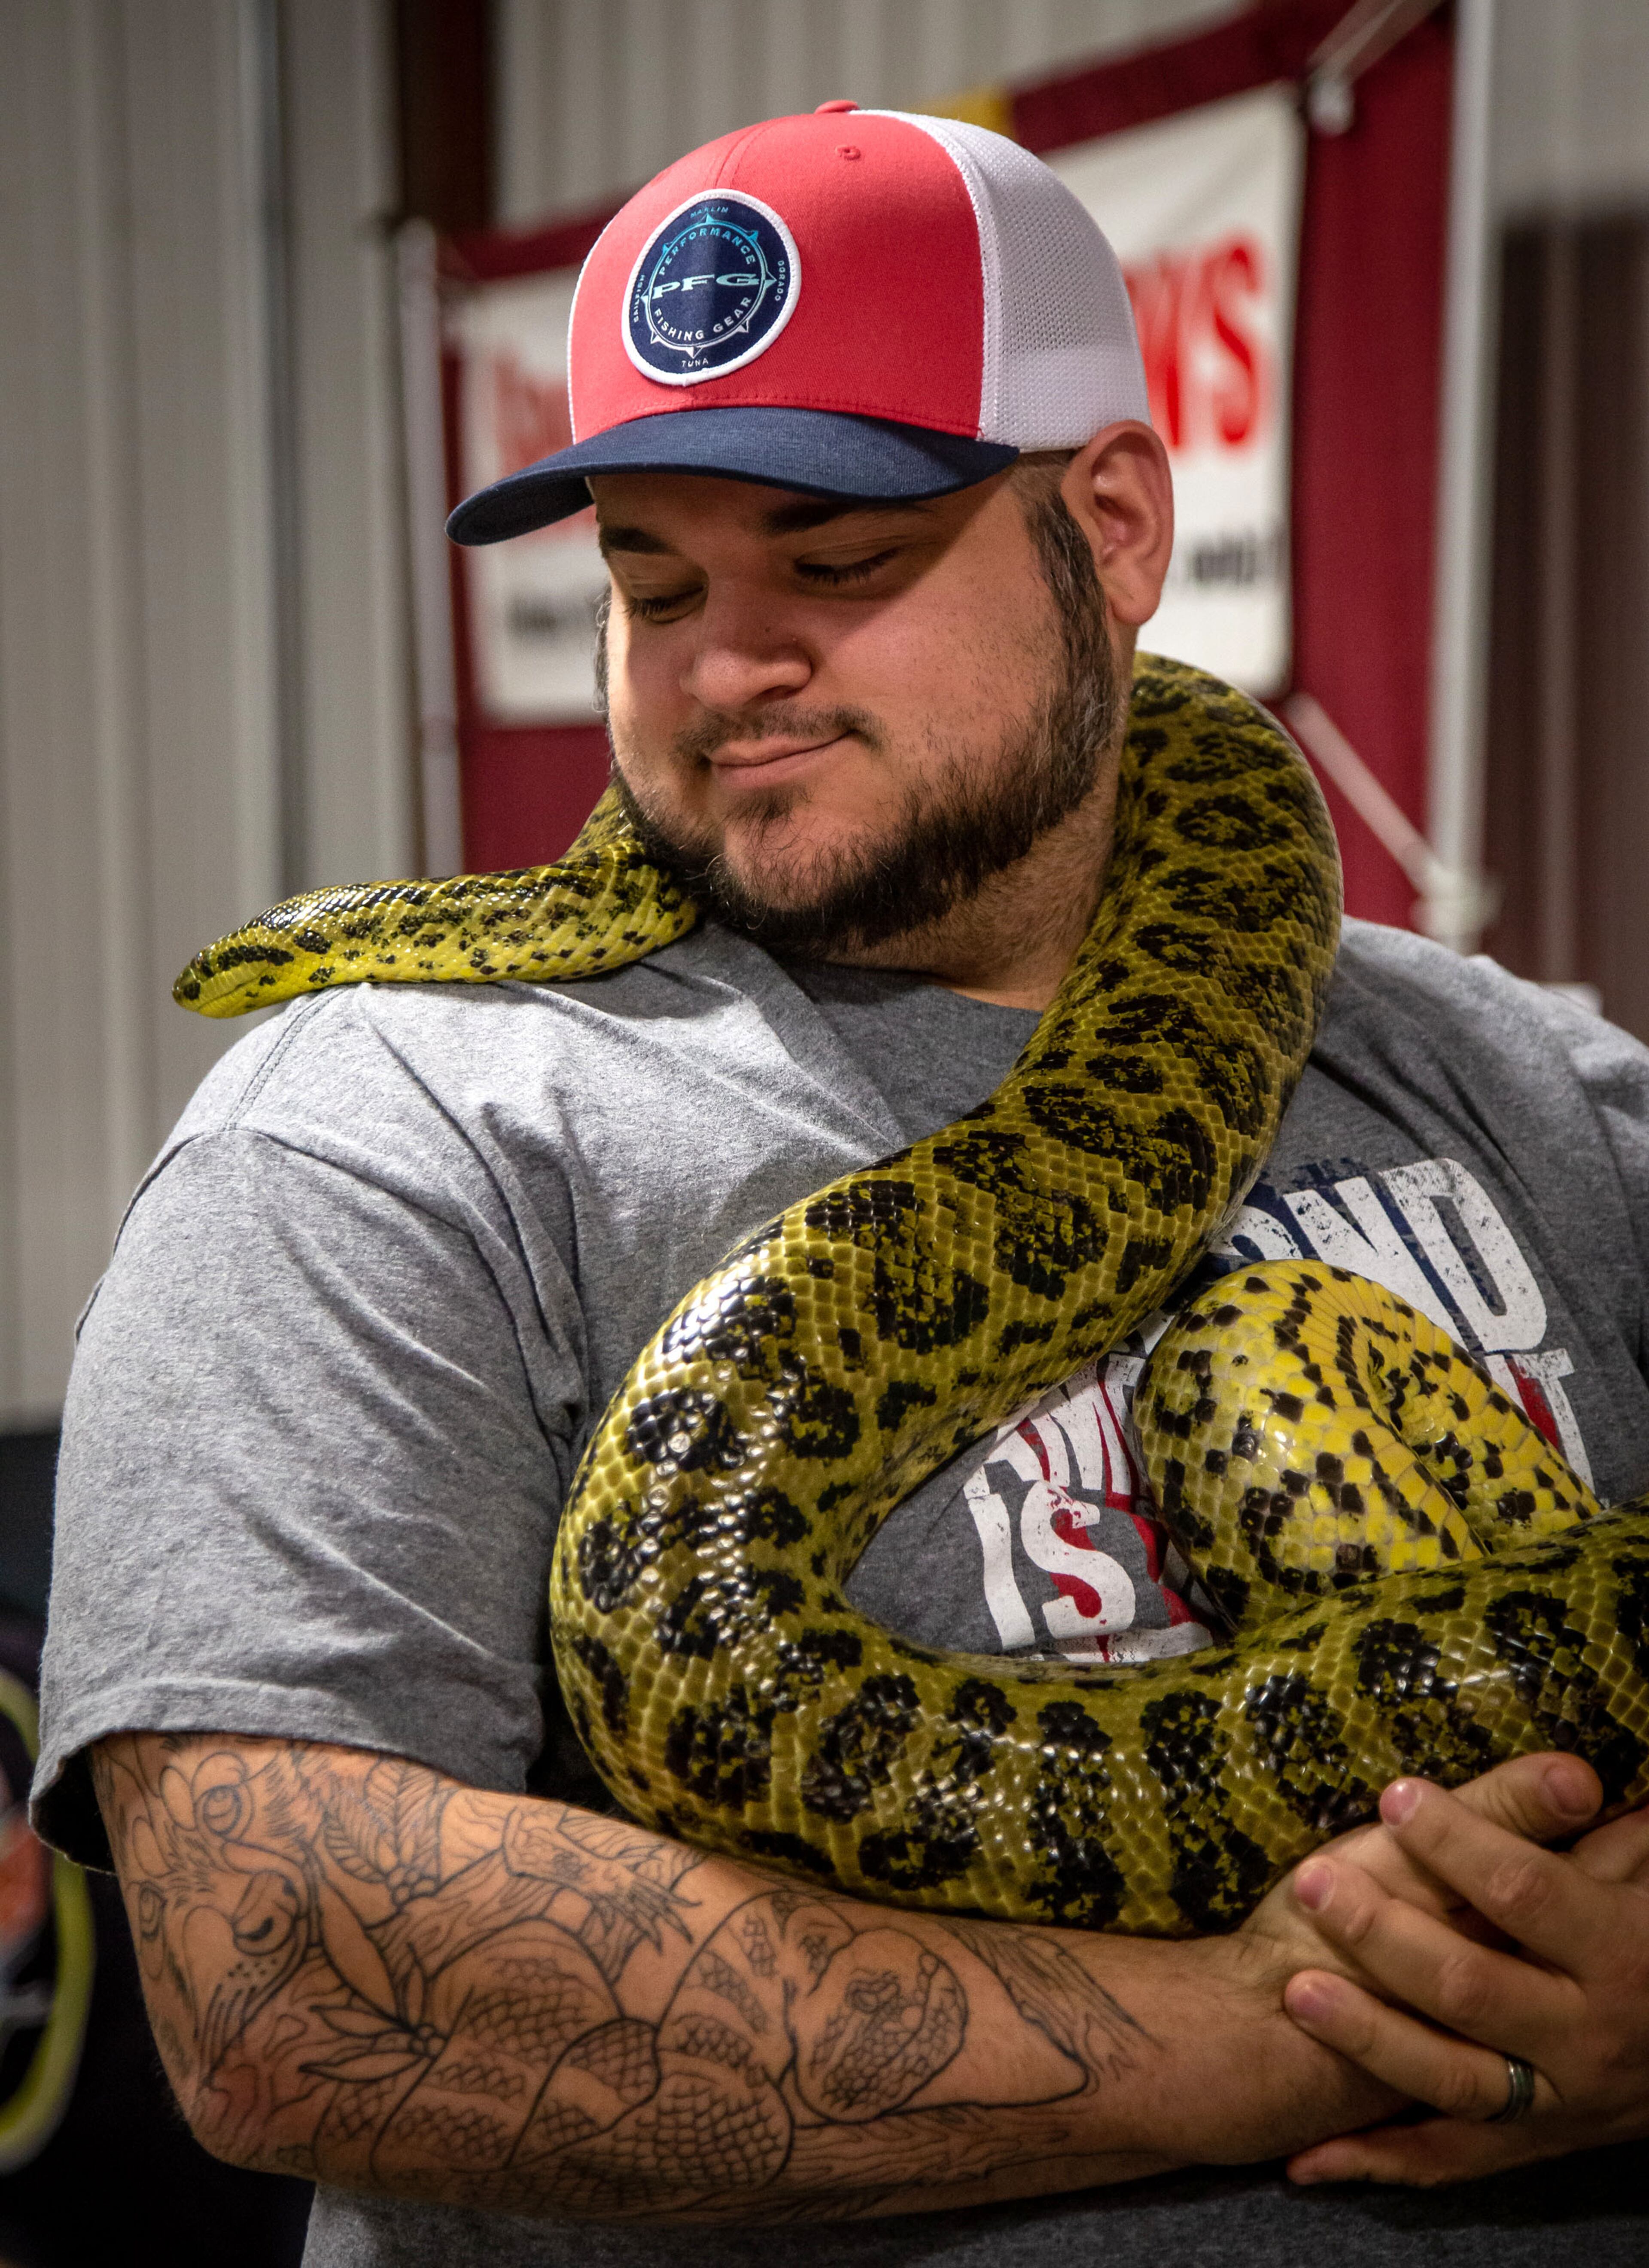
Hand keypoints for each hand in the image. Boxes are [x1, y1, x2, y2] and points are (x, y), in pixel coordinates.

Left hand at [1279, 1769, 1648, 2185]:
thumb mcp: (1642, 1883)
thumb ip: (1607, 1836)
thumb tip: (1570, 1773)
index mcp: (1621, 1954)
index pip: (1525, 1892)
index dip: (1459, 1841)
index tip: (1395, 1796)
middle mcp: (1589, 2038)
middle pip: (1472, 1987)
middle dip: (1385, 1935)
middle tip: (1313, 1882)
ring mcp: (1557, 2103)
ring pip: (1452, 2079)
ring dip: (1370, 2039)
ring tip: (1296, 1992)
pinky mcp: (1530, 2146)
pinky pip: (1448, 2160)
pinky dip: (1376, 2161)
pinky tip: (1307, 2158)